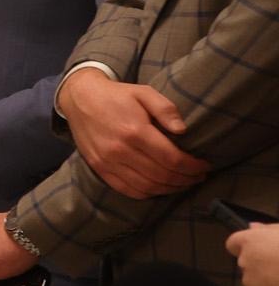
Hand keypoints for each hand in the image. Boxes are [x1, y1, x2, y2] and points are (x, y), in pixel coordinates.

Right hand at [59, 68, 207, 197]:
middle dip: (186, 179)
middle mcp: (120, 150)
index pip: (172, 159)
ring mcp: (108, 162)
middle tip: (198, 176)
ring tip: (183, 183)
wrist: (79, 98)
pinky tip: (160, 187)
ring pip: (147, 186)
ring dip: (170, 189)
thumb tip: (183, 130)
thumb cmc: (116, 95)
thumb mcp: (143, 92)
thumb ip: (165, 109)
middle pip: (162, 176)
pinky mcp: (99, 168)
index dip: (193, 166)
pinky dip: (148, 193)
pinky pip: (128, 190)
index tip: (205, 165)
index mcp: (135, 131)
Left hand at [229, 224, 278, 285]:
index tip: (259, 251)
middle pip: (247, 264)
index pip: (234, 244)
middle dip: (261, 266)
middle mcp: (246, 261)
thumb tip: (252, 227)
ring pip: (255, 283)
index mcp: (251, 241)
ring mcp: (251, 283)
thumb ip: (269, 229)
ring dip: (268, 284)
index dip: (246, 247)